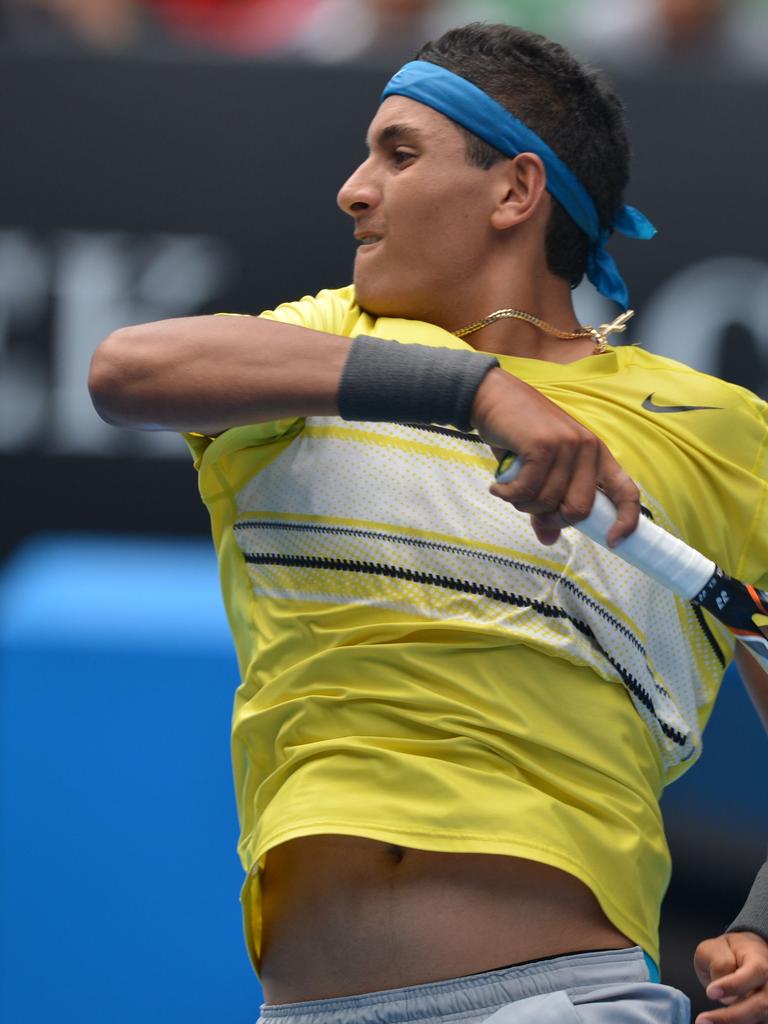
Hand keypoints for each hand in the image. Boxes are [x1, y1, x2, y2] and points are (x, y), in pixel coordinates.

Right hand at [471, 367, 639, 546]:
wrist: (493, 396)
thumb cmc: (518, 435)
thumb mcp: (538, 470)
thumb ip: (546, 504)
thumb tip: (548, 540)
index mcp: (597, 455)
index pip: (626, 490)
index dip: (626, 520)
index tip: (612, 541)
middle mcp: (588, 448)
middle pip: (579, 509)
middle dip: (550, 518)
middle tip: (528, 508)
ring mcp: (567, 445)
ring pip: (548, 502)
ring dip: (522, 504)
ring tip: (508, 489)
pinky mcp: (543, 445)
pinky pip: (528, 490)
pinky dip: (508, 495)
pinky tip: (497, 486)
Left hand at [694, 931, 767, 1022]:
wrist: (743, 957)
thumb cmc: (728, 953)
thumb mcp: (714, 949)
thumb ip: (719, 965)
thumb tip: (727, 998)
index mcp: (759, 958)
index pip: (755, 971)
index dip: (735, 985)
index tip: (710, 992)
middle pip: (762, 1005)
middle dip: (732, 1016)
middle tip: (703, 1020)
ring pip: (761, 1020)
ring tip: (708, 1023)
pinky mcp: (765, 1016)